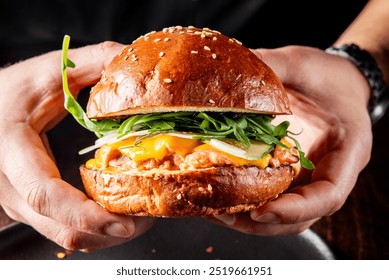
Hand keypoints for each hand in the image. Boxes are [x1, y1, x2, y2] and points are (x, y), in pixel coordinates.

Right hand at [0, 42, 154, 250]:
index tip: (125, 222)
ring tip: (139, 218)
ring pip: (64, 238)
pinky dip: (93, 231)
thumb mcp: (47, 72)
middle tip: (146, 220)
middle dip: (108, 231)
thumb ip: (91, 62)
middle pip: (61, 228)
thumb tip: (131, 57)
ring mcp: (20, 202)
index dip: (86, 214)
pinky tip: (115, 215)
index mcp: (12, 149)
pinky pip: (63, 231)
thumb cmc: (10, 91)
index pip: (46, 194)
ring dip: (105, 235)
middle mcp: (12, 187)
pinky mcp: (30, 208)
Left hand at [210, 46, 371, 234]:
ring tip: (215, 212)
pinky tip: (221, 197)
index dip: (295, 209)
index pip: (328, 196)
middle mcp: (329, 173)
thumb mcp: (302, 64)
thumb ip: (274, 65)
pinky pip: (274, 198)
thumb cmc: (326, 75)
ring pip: (286, 216)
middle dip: (264, 222)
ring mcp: (310, 178)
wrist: (336, 81)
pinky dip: (249, 204)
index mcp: (347, 152)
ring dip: (252, 220)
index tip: (261, 210)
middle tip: (224, 216)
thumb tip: (231, 64)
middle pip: (302, 217)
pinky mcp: (293, 176)